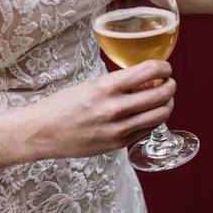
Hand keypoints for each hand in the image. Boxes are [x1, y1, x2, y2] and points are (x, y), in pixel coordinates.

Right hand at [19, 60, 175, 160]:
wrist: (41, 132)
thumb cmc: (64, 105)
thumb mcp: (92, 84)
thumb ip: (120, 82)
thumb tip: (149, 79)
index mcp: (106, 87)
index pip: (150, 71)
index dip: (165, 67)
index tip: (165, 68)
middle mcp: (115, 108)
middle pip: (162, 94)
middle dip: (171, 86)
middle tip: (169, 83)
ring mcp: (118, 129)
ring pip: (160, 115)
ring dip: (167, 104)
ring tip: (163, 100)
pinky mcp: (118, 144)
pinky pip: (148, 130)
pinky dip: (154, 120)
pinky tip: (148, 115)